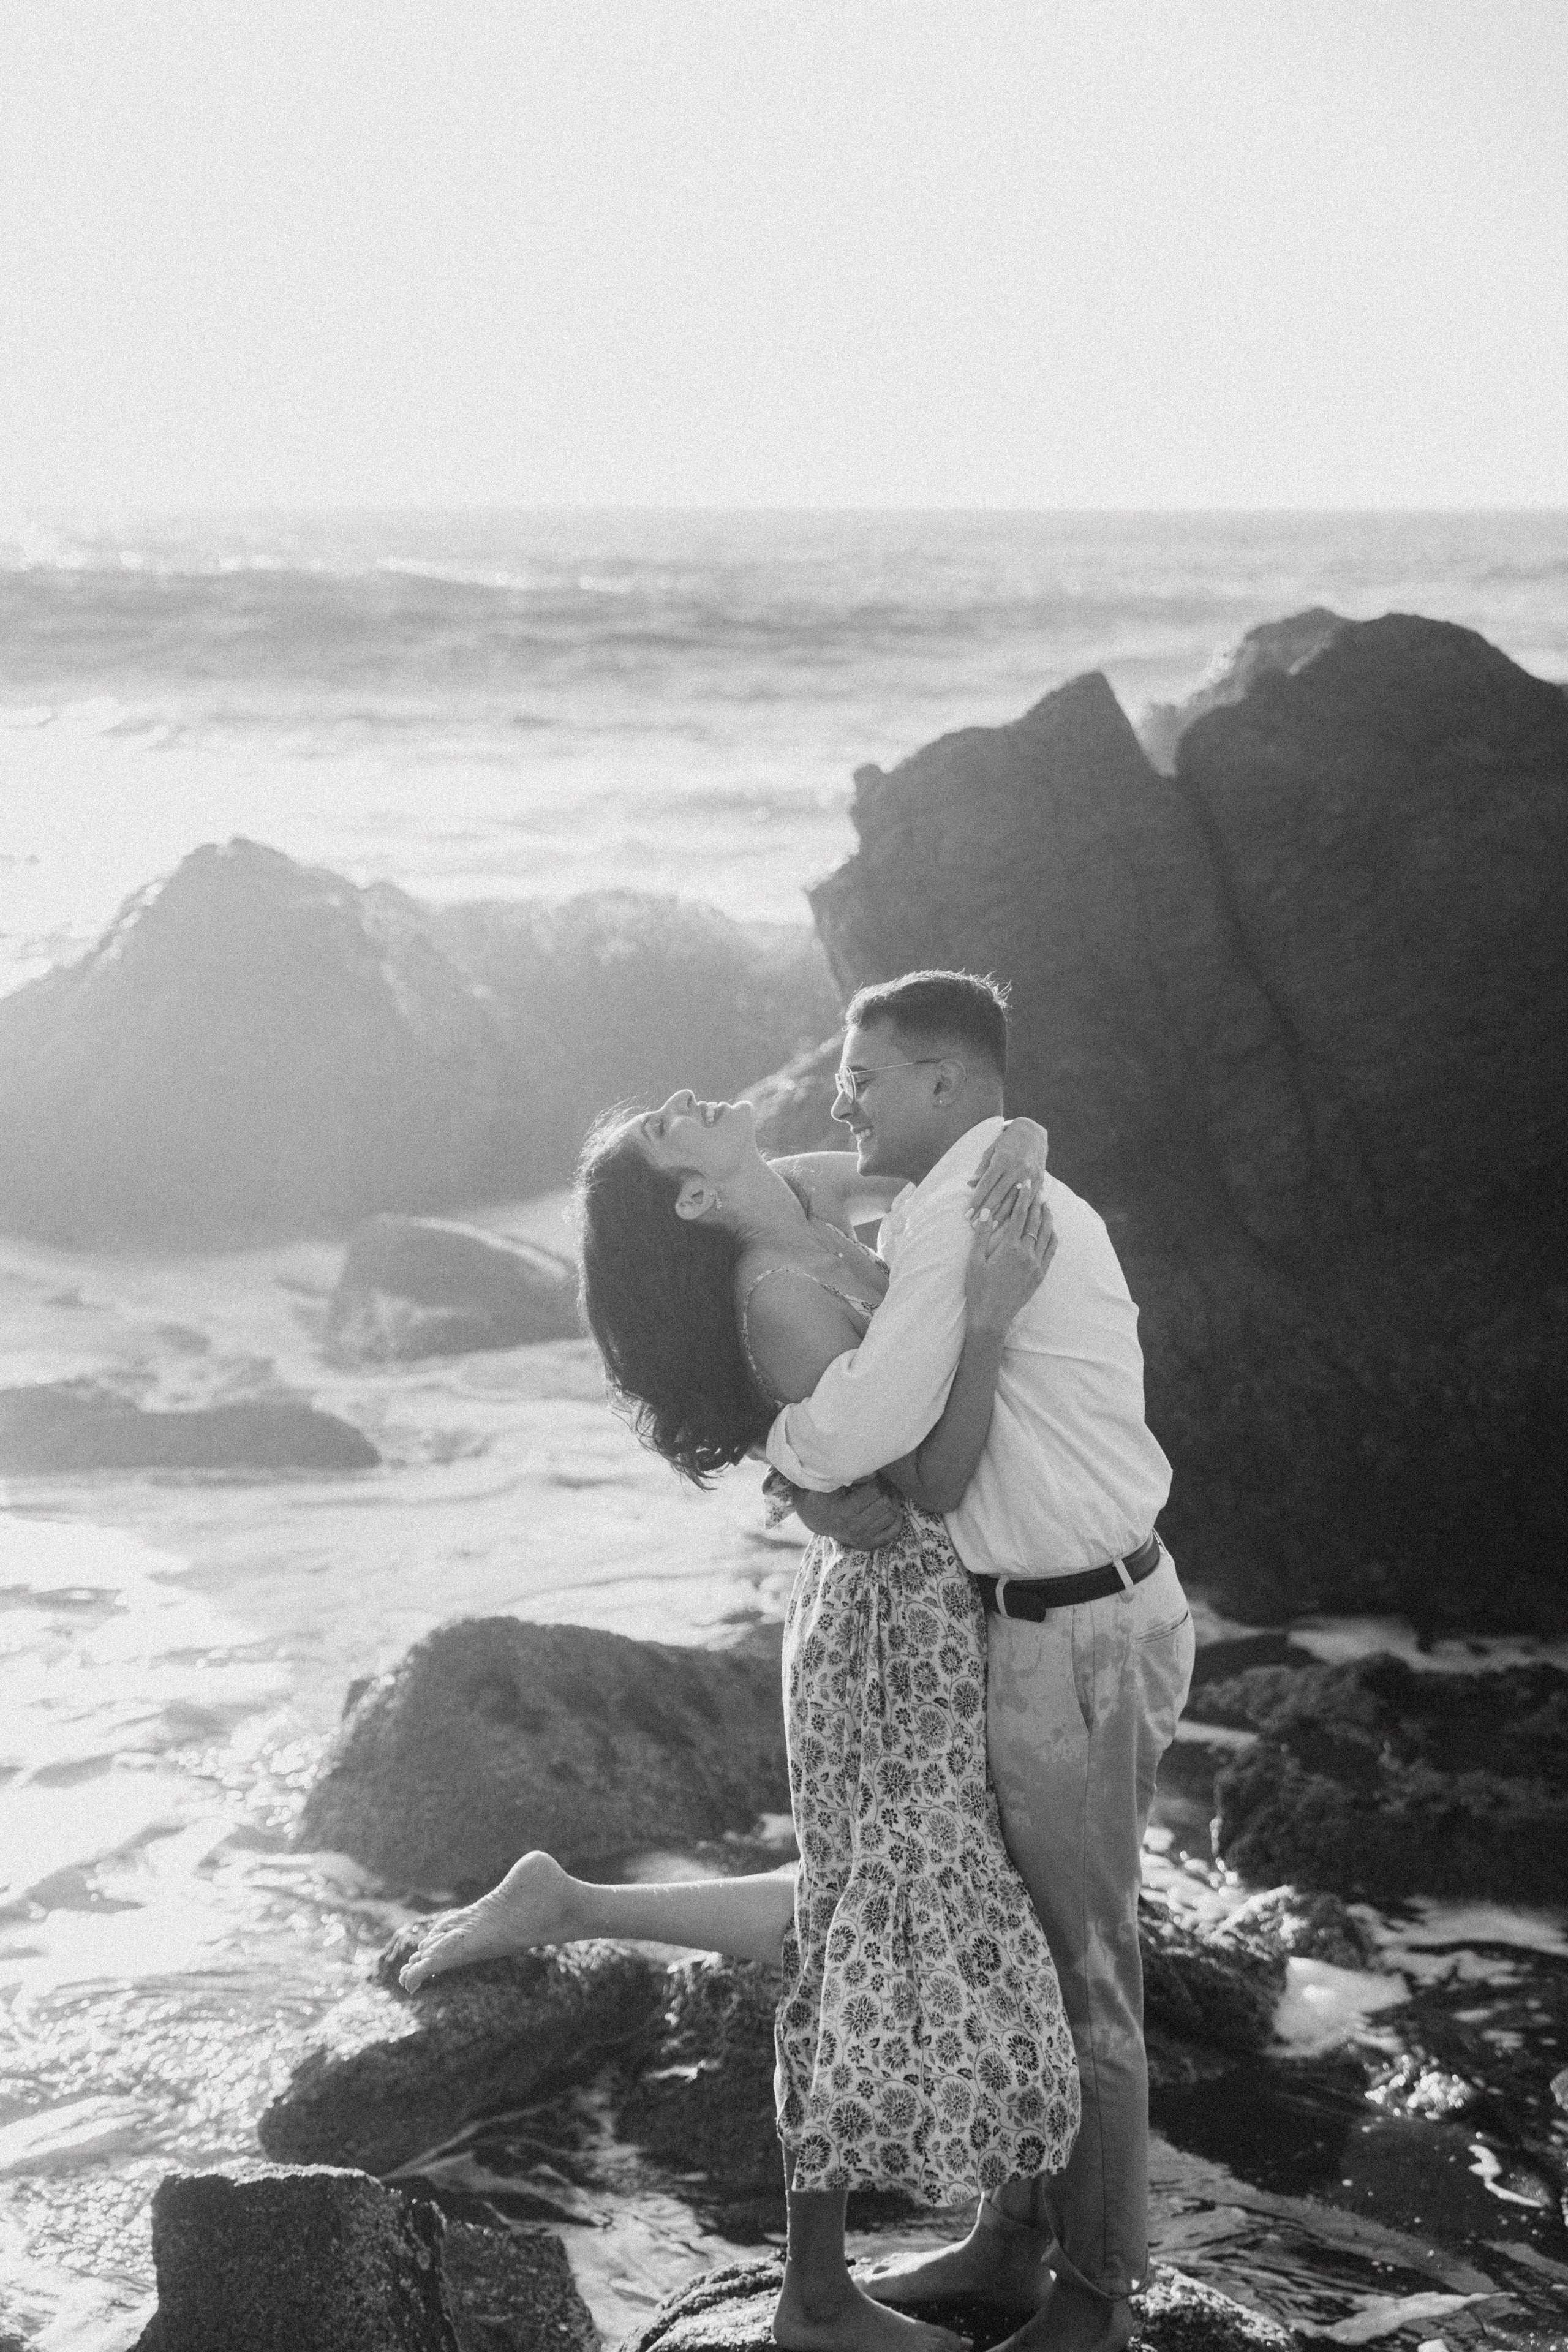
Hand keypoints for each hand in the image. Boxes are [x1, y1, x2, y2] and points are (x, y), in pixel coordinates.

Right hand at [793, 1477, 905, 1550]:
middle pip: (885, 1503)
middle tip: (883, 1483)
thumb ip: (850, 1477)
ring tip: (888, 1492)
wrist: (816, 1519)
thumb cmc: (822, 1496)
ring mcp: (861, 1537)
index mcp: (844, 1512)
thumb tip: (873, 1474)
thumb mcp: (828, 1484)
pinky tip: (893, 1509)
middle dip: (887, 1489)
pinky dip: (897, 1519)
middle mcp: (854, 1527)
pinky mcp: (867, 1544)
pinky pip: (892, 1532)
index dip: (876, 1480)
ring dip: (893, 1501)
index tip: (872, 1476)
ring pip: (891, 1515)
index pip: (874, 1491)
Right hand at [964, 1182, 1056, 1332]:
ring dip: (1048, 1218)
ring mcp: (1036, 1265)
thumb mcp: (974, 1261)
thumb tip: (985, 1211)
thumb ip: (981, 1235)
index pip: (1020, 1216)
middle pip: (1036, 1222)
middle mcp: (1027, 1254)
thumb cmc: (979, 1289)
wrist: (991, 1317)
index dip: (1023, 1198)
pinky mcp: (1040, 1275)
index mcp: (1010, 1248)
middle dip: (1038, 1204)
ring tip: (1047, 1206)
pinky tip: (1052, 1231)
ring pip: (1048, 1235)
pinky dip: (1053, 1237)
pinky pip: (1051, 1252)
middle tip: (1039, 1189)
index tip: (1026, 1184)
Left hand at [967, 1116, 1047, 1226]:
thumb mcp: (992, 1150)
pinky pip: (1028, 1198)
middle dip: (985, 1211)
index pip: (986, 1185)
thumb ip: (982, 1168)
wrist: (1032, 1132)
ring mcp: (1029, 1174)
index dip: (975, 1201)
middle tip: (974, 1225)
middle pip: (998, 1195)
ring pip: (1014, 1199)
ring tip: (991, 1227)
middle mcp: (1016, 1168)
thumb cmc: (1007, 1141)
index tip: (967, 1214)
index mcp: (1002, 1160)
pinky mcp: (1039, 1179)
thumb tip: (970, 1184)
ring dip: (1001, 1215)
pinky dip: (1020, 1210)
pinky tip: (1012, 1221)